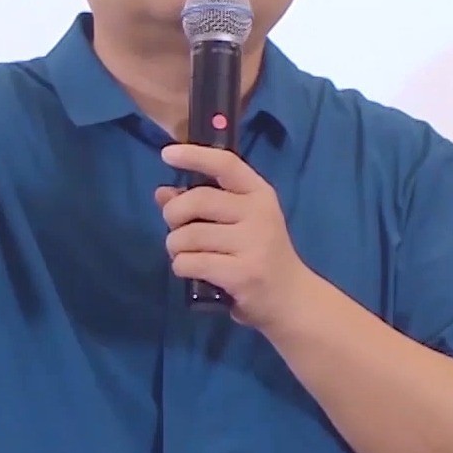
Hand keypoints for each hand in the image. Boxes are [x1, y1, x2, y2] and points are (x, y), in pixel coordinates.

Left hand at [157, 144, 315, 332]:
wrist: (290, 298)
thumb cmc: (259, 254)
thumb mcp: (238, 223)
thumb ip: (202, 205)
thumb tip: (162, 193)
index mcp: (259, 194)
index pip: (226, 164)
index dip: (194, 155)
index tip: (167, 154)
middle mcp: (259, 214)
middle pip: (198, 200)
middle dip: (173, 214)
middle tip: (174, 227)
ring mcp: (253, 244)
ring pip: (188, 235)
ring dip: (175, 246)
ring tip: (185, 254)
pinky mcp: (242, 274)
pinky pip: (191, 262)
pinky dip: (181, 266)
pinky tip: (191, 270)